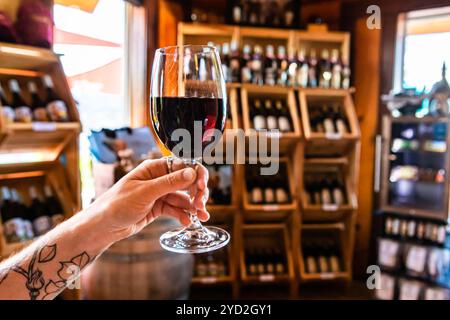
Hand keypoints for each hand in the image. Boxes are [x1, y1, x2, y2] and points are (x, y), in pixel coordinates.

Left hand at [84, 158, 209, 243]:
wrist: (103, 226)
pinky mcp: (158, 207)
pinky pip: (176, 208)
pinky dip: (183, 214)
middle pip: (186, 182)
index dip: (196, 175)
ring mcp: (159, 193)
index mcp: (154, 168)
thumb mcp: (145, 193)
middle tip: (201, 206)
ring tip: (201, 216)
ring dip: (193, 206)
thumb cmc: (116, 205)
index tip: (202, 187)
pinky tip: (187, 222)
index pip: (182, 166)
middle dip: (197, 193)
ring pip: (183, 197)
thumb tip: (191, 173)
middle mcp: (158, 178)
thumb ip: (169, 183)